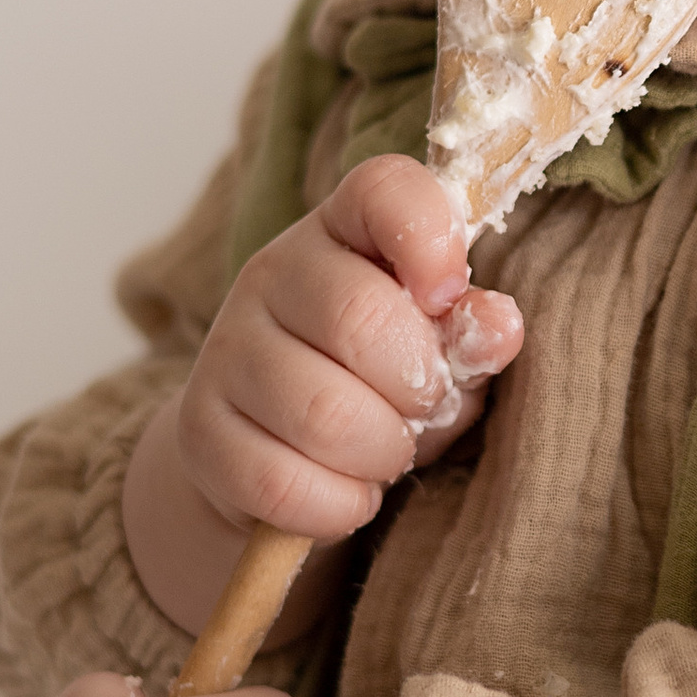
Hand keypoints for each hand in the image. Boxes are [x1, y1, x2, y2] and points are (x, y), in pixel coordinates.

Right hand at [124, 154, 522, 633]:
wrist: (266, 455)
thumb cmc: (376, 387)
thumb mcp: (438, 354)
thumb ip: (472, 334)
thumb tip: (498, 325)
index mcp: (344, 231)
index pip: (384, 190)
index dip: (431, 236)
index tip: (449, 292)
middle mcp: (272, 274)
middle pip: (360, 318)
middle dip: (417, 385)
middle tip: (424, 407)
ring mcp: (225, 351)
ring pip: (324, 414)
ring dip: (382, 454)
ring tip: (386, 454)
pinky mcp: (199, 432)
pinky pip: (283, 482)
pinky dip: (337, 506)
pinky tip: (346, 491)